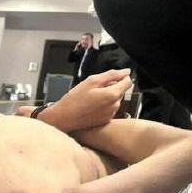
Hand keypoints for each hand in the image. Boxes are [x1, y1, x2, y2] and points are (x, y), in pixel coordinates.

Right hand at [16, 69, 132, 132]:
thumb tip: (126, 71)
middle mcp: (115, 106)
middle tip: (94, 89)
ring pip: (114, 100)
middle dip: (111, 87)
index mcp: (112, 94)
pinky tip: (91, 107)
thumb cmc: (74, 99)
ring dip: (106, 97)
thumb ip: (111, 74)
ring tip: (91, 99)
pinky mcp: (105, 121)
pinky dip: (103, 106)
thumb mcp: (91, 81)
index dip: (121, 77)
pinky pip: (109, 109)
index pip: (128, 82)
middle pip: (120, 91)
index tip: (111, 78)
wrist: (63, 118)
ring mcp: (110, 114)